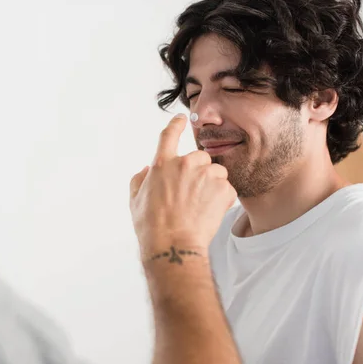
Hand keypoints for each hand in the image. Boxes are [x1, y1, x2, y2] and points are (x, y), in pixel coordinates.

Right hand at [130, 114, 235, 257]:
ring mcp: (206, 176)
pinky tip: (209, 212)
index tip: (182, 118)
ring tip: (200, 205)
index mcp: (162, 164)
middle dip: (198, 171)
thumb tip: (147, 170)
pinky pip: (227, 189)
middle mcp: (185, 164)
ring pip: (216, 172)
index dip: (176, 124)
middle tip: (191, 193)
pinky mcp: (223, 189)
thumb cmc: (151, 226)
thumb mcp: (135, 200)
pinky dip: (222, 199)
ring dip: (212, 184)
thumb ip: (140, 180)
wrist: (174, 245)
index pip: (169, 135)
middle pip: (199, 157)